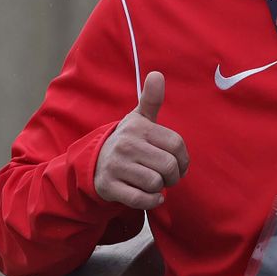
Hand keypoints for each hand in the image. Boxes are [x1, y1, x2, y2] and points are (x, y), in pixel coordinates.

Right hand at [93, 72, 189, 207]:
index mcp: (138, 128)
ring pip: (155, 183)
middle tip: (167, 176)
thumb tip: (157, 74)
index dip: (184, 159)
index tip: (178, 164)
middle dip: (173, 176)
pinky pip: (140, 198)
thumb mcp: (138, 119)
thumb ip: (151, 100)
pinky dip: (151, 200)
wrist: (92, 163)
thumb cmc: (126, 141)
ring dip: (160, 188)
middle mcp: (126, 144)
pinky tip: (152, 196)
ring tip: (155, 183)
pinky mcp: (109, 186)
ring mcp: (116, 166)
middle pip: (168, 166)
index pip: (176, 145)